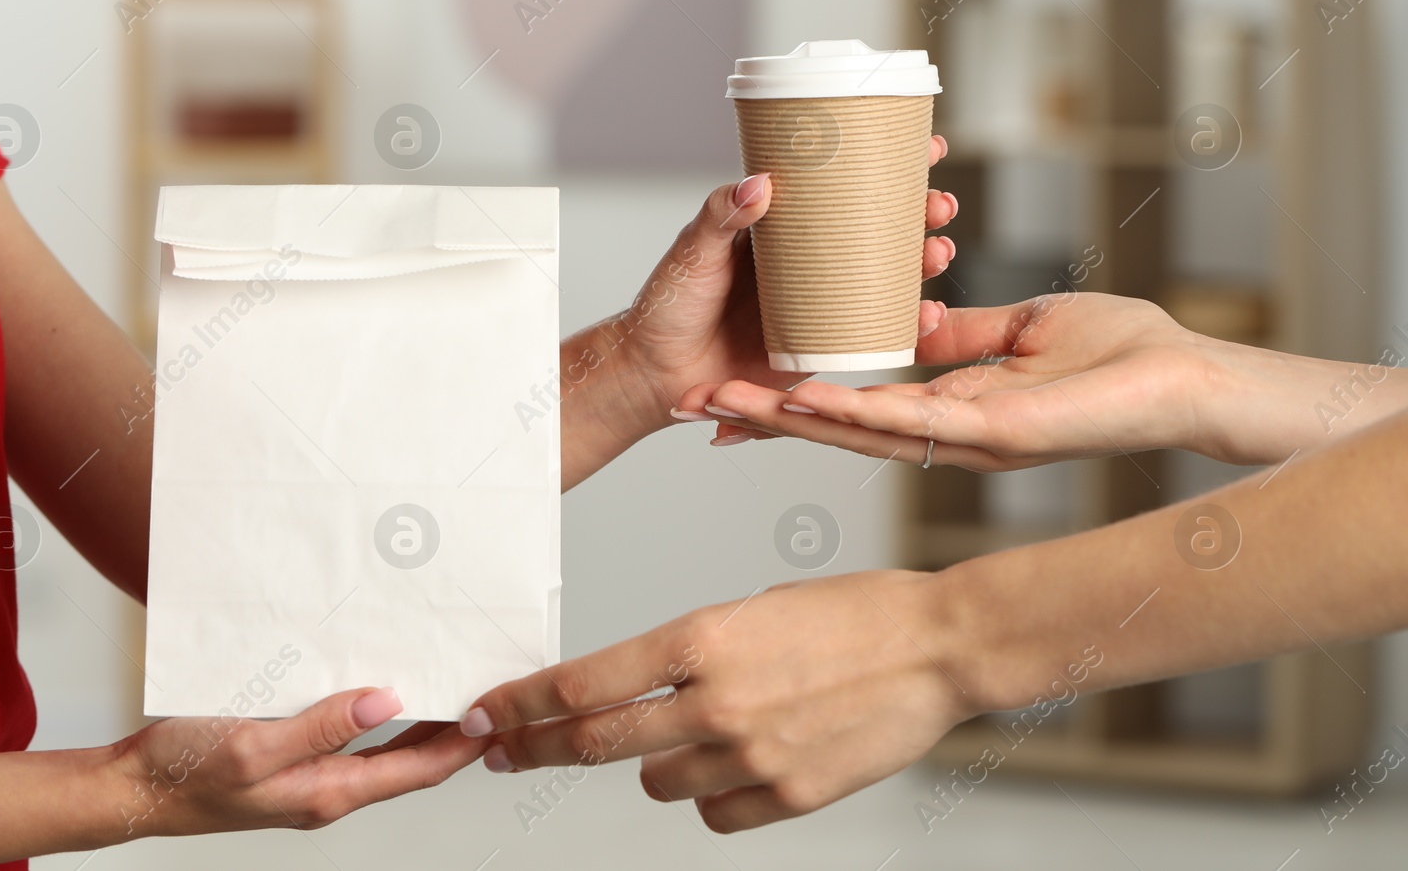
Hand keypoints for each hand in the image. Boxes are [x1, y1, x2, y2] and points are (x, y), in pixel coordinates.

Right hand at [116, 687, 482, 836]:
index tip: (495, 715)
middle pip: (408, 762)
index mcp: (327, 792)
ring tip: (444, 681)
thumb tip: (385, 703)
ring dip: (416, 720)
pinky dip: (372, 713)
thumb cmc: (183, 773)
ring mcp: (308, 777)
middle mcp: (326, 789)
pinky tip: (374, 684)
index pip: (416, 770)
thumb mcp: (254, 745)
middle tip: (484, 693)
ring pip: (381, 750)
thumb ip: (321, 727)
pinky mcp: (289, 760)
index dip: (461, 746)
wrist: (130, 789)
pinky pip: (346, 738)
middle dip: (450, 732)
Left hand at [457, 573, 971, 832]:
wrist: (939, 647)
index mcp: (702, 638)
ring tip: (703, 732)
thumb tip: (640, 692)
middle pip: (597, 742)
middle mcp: (716, 701)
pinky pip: (715, 812)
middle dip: (539, 747)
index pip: (584, 682)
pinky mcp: (789, 797)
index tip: (484, 714)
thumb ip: (691, 655)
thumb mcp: (753, 610)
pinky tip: (748, 760)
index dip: (523, 703)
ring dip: (658, 764)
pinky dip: (715, 794)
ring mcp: (752, 755)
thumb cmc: (852, 613)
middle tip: (506, 752)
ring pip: (657, 784)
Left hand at [598, 136, 956, 431]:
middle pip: (879, 228)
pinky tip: (928, 314)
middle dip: (920, 214)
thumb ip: (721, 216)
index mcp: (783, 227)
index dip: (889, 167)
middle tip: (940, 205)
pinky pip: (874, 332)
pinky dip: (907, 324)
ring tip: (939, 252)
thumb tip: (760, 182)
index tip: (929, 149)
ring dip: (922, 262)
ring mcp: (821, 302)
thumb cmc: (668, 307)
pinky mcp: (823, 345)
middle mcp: (810, 261)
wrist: (658, 375)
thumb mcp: (692, 252)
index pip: (843, 186)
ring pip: (886, 276)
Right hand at [678, 292, 1407, 466]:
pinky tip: (801, 401)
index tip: (736, 389)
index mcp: (950, 408)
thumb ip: (965, 334)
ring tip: (722, 403)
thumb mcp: (1021, 327)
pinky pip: (907, 420)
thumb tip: (918, 319)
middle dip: (765, 417)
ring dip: (787, 419)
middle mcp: (945, 433)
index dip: (793, 403)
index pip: (854, 407)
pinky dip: (849, 412)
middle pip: (838, 427)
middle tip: (695, 403)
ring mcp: (963, 438)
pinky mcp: (991, 431)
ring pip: (857, 431)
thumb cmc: (1122, 354)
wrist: (1186, 378)